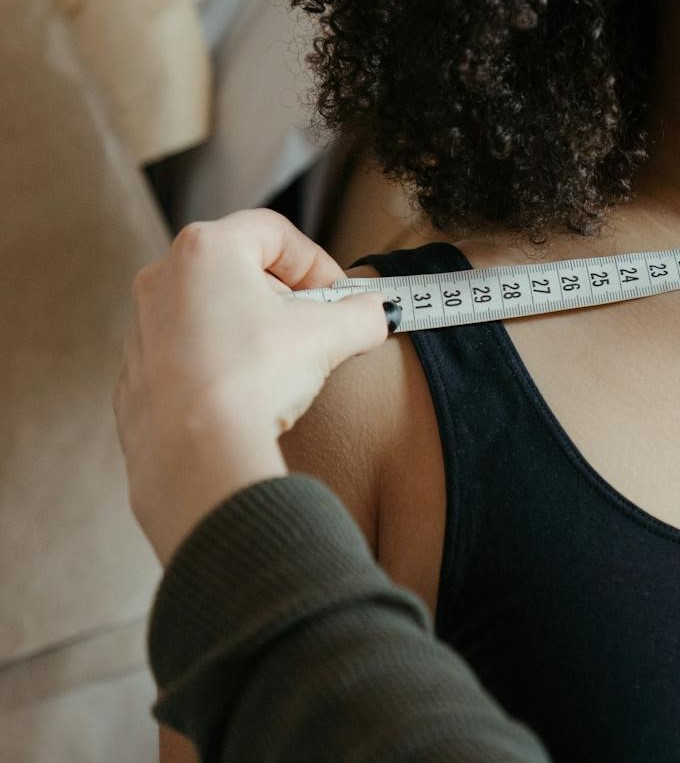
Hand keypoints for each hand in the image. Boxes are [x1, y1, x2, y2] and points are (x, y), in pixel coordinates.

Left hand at [115, 208, 393, 565]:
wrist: (197, 450)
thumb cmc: (254, 377)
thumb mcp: (328, 338)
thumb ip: (363, 316)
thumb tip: (378, 313)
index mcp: (207, 249)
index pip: (275, 232)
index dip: (317, 262)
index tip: (339, 297)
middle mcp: (165, 276)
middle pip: (240, 268)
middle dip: (286, 298)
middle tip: (316, 332)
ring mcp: (144, 324)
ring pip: (212, 311)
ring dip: (253, 331)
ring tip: (282, 370)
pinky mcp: (137, 371)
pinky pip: (190, 354)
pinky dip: (222, 365)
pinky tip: (247, 397)